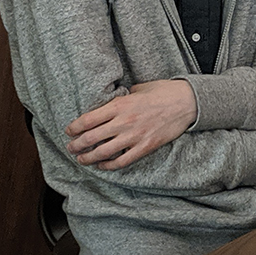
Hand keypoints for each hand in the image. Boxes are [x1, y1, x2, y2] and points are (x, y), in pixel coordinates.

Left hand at [66, 80, 197, 168]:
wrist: (186, 102)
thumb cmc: (162, 92)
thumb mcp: (138, 89)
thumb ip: (121, 98)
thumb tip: (110, 104)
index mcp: (120, 105)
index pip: (88, 119)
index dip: (74, 127)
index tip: (69, 131)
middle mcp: (124, 122)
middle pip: (91, 138)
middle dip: (76, 145)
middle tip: (70, 148)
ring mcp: (134, 136)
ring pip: (103, 152)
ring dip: (88, 158)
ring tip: (82, 159)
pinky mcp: (145, 147)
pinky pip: (122, 161)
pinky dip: (109, 166)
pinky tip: (102, 165)